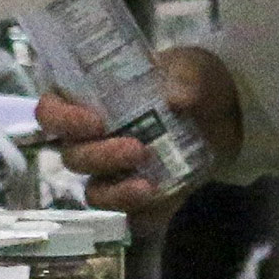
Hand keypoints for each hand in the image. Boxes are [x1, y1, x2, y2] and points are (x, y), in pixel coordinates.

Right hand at [38, 43, 241, 217]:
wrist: (227, 116)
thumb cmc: (193, 82)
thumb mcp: (193, 68)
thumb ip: (186, 79)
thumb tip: (177, 98)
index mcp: (90, 99)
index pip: (51, 111)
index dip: (62, 120)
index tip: (95, 122)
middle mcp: (92, 137)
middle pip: (70, 155)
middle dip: (99, 156)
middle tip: (137, 149)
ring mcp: (112, 170)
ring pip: (92, 190)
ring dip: (114, 190)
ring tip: (146, 185)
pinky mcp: (135, 194)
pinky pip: (121, 211)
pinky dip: (132, 207)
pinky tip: (154, 198)